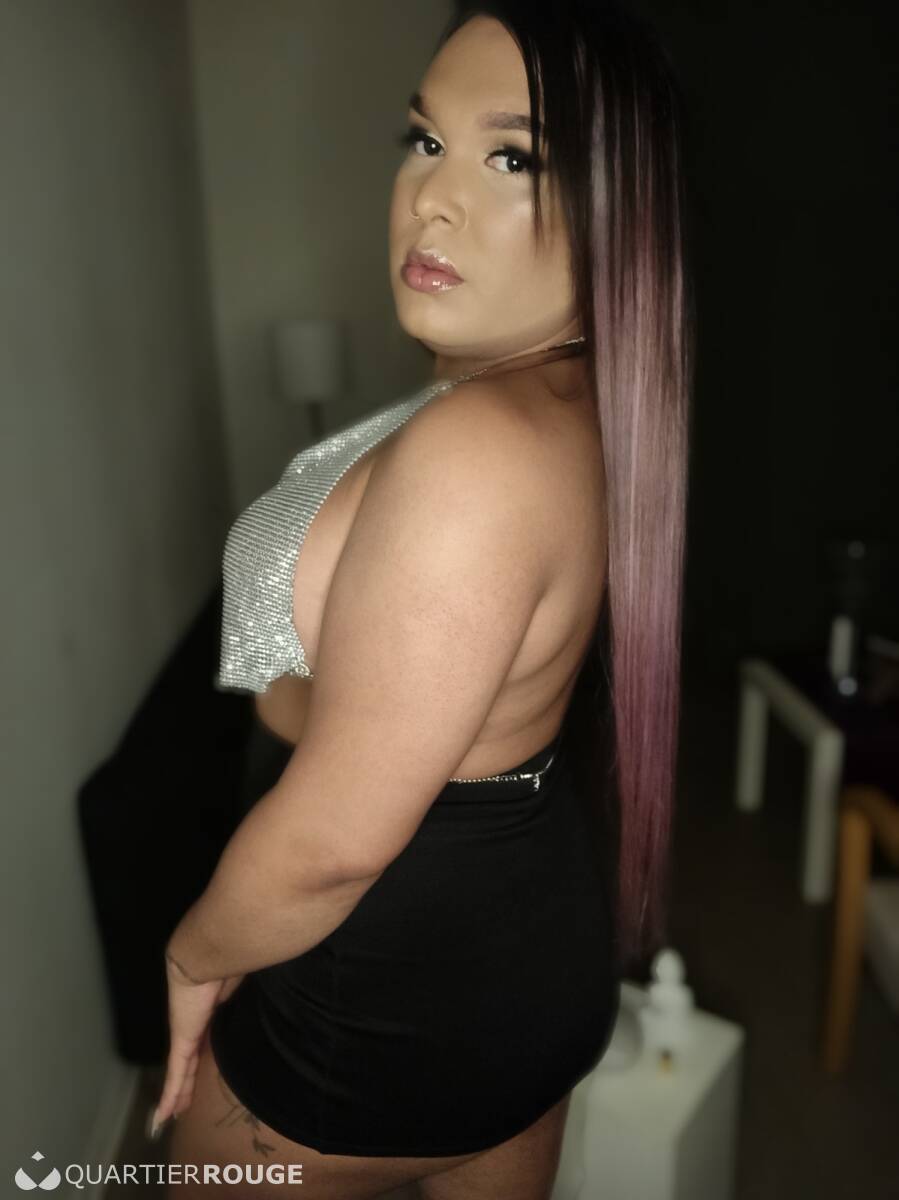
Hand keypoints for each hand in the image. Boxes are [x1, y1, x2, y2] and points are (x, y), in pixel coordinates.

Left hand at [149, 955, 244, 1136]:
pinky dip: (170, 1096)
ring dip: (177, 1093)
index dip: (202, 1051)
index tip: (202, 1063)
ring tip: (170, 1114)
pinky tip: (163, 1117)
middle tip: (182, 1099)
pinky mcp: (181, 1041)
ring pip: (180, 1071)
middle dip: (186, 1079)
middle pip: (190, 1058)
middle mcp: (194, 1021)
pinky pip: (175, 1075)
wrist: (207, 951)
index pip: (204, 1036)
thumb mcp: (244, 980)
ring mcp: (185, 1033)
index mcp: (210, 1006)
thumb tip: (274, 981)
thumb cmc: (230, 958)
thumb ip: (253, 990)